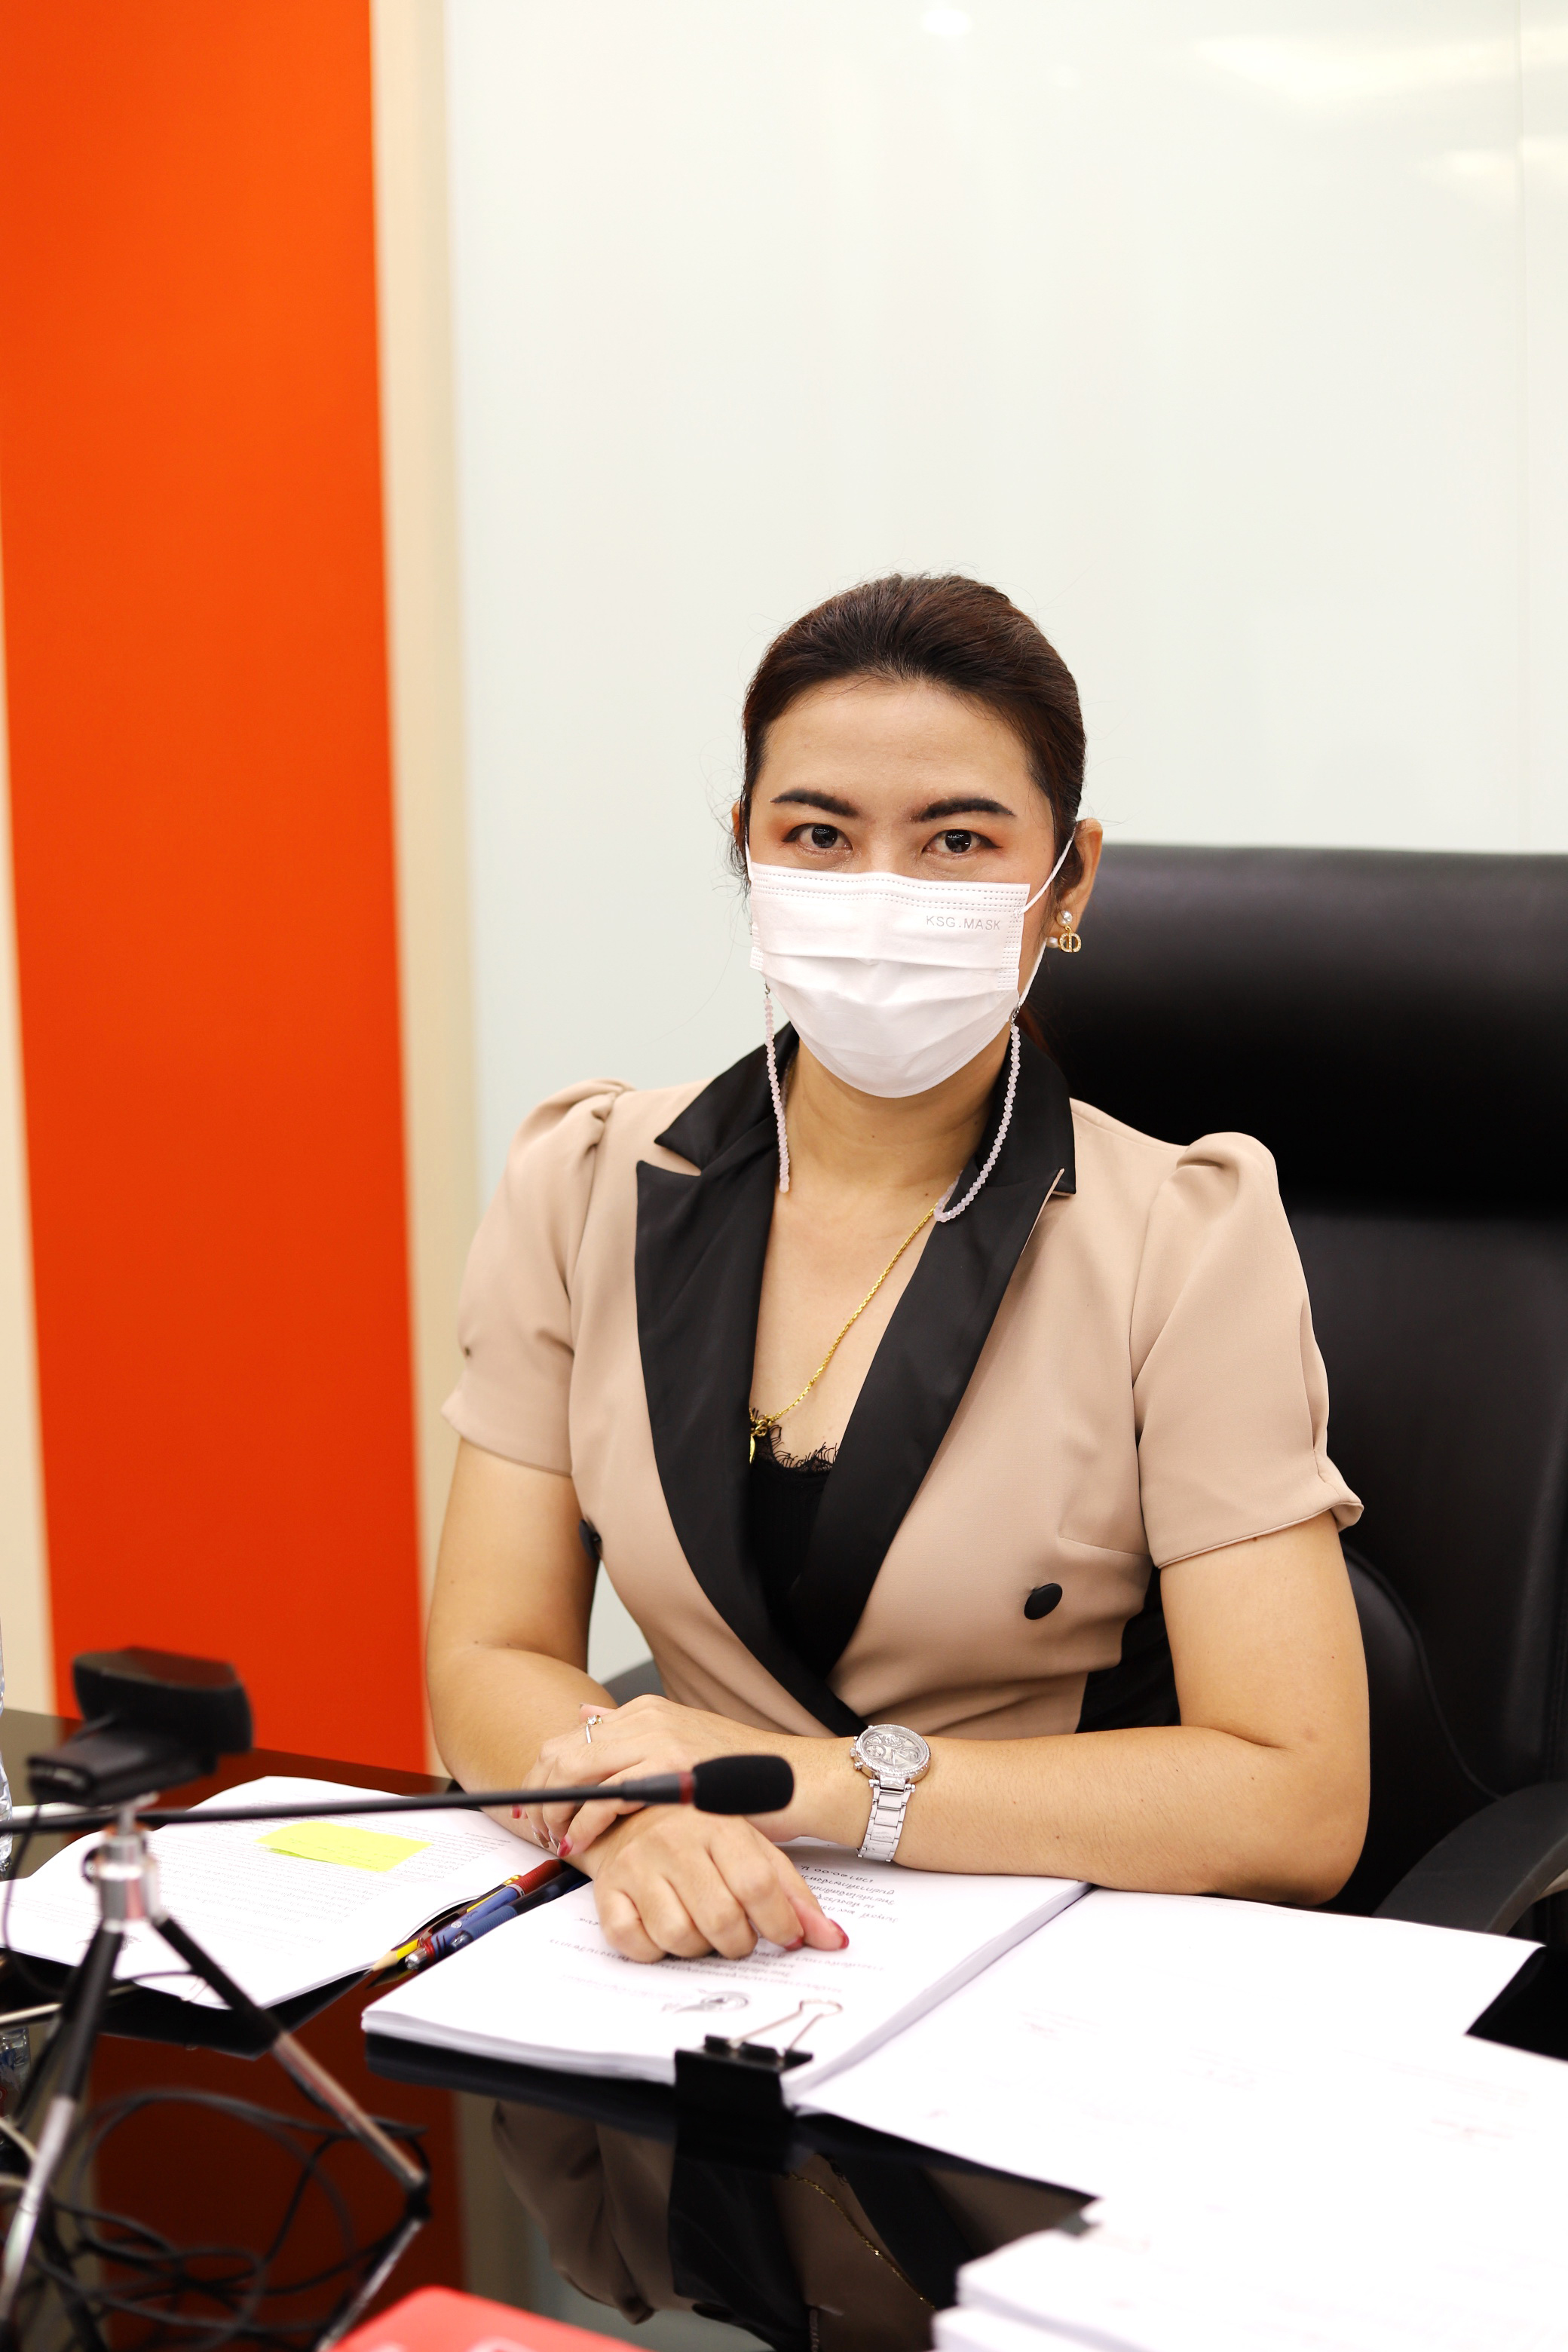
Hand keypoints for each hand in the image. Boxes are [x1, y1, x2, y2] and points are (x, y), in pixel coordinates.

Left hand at [526, 1694, 850, 1856]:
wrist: (797, 1782)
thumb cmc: (744, 1777)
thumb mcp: (682, 1746)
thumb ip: (631, 1734)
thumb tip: (583, 1715)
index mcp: (646, 1712)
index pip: (569, 1738)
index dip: (542, 1778)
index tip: (535, 1813)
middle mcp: (647, 1717)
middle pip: (562, 1751)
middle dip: (539, 1796)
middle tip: (538, 1832)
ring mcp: (660, 1739)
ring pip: (575, 1770)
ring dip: (556, 1813)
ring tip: (558, 1842)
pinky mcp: (673, 1768)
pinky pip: (608, 1795)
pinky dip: (586, 1822)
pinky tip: (584, 1842)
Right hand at [576, 1805, 849, 1962]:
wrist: (629, 1816)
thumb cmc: (699, 1837)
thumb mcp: (753, 1849)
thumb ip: (792, 1894)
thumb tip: (834, 1940)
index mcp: (717, 1824)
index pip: (756, 1884)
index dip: (779, 1923)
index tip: (785, 1937)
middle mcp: (674, 1840)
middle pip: (720, 1918)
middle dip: (739, 1943)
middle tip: (740, 1936)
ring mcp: (636, 1865)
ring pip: (679, 1937)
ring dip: (699, 1948)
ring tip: (703, 1930)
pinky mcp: (607, 1890)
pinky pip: (634, 1944)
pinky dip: (655, 1951)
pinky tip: (665, 1931)